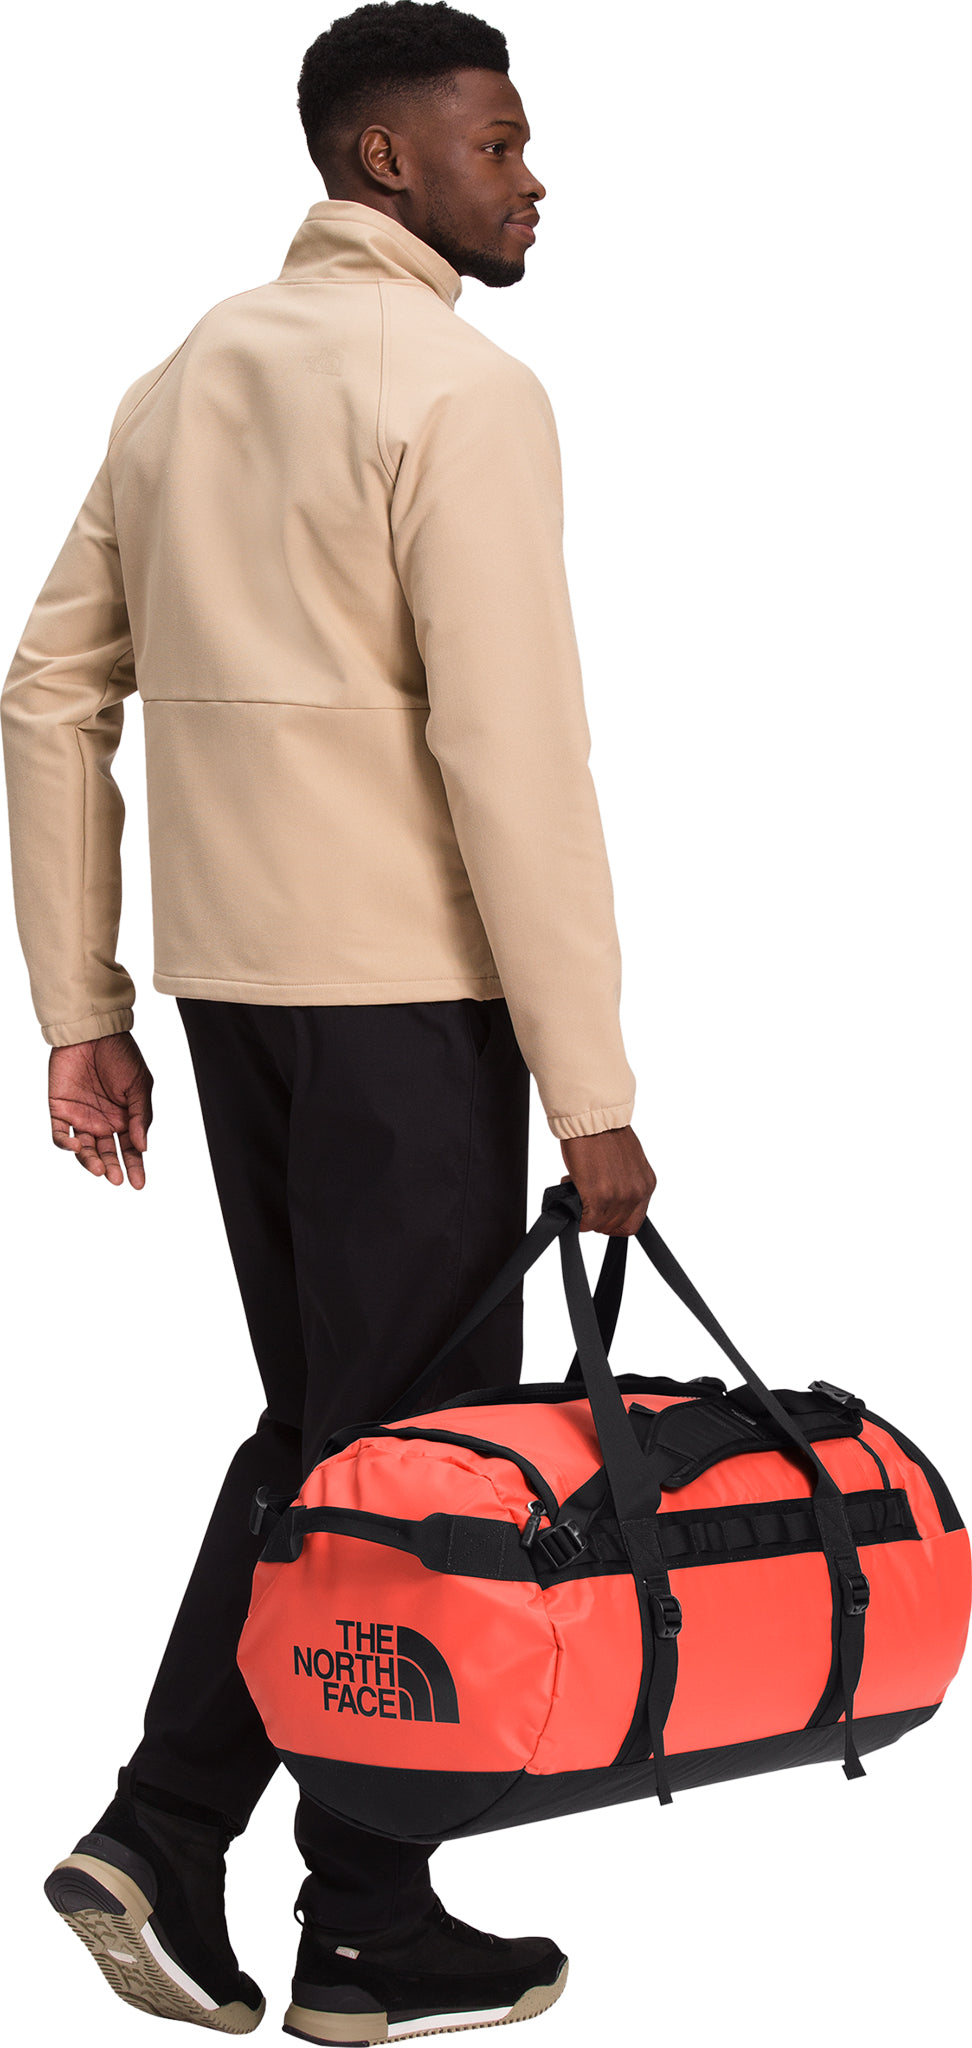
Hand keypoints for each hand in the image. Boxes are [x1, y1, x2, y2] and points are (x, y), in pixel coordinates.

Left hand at [48, 1031, 153, 1187]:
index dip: (135, 1167)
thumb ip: (140, 1117)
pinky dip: (65, 1144)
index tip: (138, 1184)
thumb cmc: (121, 1055)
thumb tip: (142, 1147)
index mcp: (124, 1118)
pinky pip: (59, 1135)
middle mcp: (102, 1121)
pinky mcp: (59, 1110)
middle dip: (112, 1168)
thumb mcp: (140, 1086)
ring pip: (83, 1149)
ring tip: (98, 1168)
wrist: (94, 1032)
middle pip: (107, 1154)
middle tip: (116, 1178)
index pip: (130, 1150)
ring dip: (90, 1161)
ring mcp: (80, 1117)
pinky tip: (75, 1146)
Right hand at [560, 1124, 655, 1233]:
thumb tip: (611, 1198)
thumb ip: (626, 1183)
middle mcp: (636, 1192)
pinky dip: (577, 1217)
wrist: (592, 1118)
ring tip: (579, 1190)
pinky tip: (572, 1197)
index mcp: (646, 1184)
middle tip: (587, 1200)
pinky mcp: (598, 1197)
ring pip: (600, 1225)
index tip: (603, 1215)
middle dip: (598, 1217)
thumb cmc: (605, 1132)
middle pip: (615, 1226)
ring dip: (586, 1214)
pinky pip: (586, 1222)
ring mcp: (618, 1196)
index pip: (634, 1223)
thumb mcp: (629, 1162)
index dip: (614, 1222)